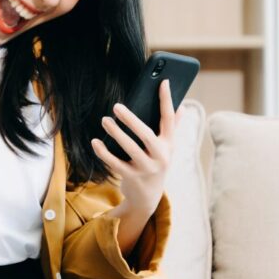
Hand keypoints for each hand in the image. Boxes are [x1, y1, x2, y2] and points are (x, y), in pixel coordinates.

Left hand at [90, 79, 182, 216]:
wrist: (148, 197)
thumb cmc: (155, 163)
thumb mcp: (167, 148)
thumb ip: (173, 128)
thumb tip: (182, 107)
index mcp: (169, 144)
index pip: (169, 118)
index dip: (167, 99)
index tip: (163, 81)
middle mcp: (160, 156)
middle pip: (146, 135)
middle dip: (131, 119)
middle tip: (116, 106)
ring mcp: (146, 168)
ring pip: (130, 148)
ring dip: (116, 133)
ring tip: (105, 120)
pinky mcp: (132, 178)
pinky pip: (116, 163)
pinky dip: (104, 153)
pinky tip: (95, 142)